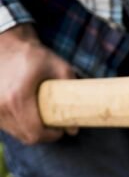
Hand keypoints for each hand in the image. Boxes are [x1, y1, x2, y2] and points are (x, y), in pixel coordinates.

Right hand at [0, 25, 76, 144]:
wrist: (3, 41)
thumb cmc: (32, 55)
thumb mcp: (60, 68)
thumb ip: (72, 95)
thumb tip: (73, 129)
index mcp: (17, 99)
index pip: (35, 133)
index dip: (51, 135)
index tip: (60, 128)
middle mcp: (0, 106)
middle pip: (25, 136)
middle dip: (42, 134)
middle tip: (53, 123)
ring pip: (15, 131)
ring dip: (29, 129)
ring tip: (39, 116)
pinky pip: (5, 124)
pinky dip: (17, 123)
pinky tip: (25, 112)